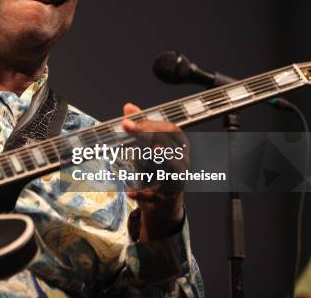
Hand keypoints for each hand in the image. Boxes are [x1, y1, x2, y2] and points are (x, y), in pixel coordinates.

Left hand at [121, 102, 185, 240]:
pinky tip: (129, 192)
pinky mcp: (169, 198)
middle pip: (171, 144)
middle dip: (148, 135)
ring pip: (172, 168)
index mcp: (179, 146)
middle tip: (127, 128)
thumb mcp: (145, 147)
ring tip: (140, 154)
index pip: (171, 130)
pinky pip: (157, 195)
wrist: (163, 203)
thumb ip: (140, 128)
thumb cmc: (155, 170)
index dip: (150, 123)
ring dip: (153, 160)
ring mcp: (178, 180)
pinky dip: (142, 194)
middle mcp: (183, 161)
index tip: (128, 122)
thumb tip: (129, 106)